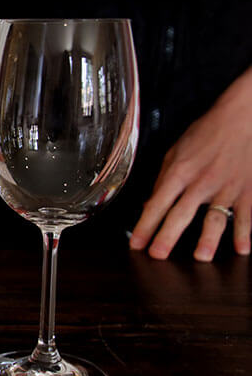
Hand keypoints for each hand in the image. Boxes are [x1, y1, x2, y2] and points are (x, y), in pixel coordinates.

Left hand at [130, 67, 251, 260]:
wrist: (241, 118)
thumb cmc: (206, 133)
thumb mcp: (175, 152)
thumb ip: (163, 179)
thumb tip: (148, 205)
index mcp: (179, 172)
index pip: (157, 204)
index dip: (144, 226)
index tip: (136, 244)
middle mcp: (200, 182)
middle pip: (180, 214)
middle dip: (167, 237)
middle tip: (157, 255)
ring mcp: (225, 188)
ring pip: (215, 218)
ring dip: (208, 240)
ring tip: (200, 257)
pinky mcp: (248, 190)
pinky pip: (246, 215)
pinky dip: (245, 233)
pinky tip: (243, 249)